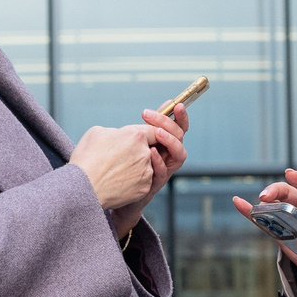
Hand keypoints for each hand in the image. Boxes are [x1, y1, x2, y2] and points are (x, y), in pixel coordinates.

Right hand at [71, 123, 163, 212]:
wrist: (83, 188)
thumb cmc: (86, 159)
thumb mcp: (96, 132)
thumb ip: (116, 131)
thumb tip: (121, 135)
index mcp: (135, 136)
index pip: (153, 130)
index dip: (146, 134)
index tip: (139, 138)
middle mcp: (145, 153)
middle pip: (148, 149)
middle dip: (137, 151)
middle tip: (119, 157)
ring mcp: (146, 172)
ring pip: (146, 165)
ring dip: (136, 166)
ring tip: (116, 171)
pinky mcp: (145, 188)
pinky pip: (143, 181)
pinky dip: (134, 181)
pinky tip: (118, 182)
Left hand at [105, 104, 189, 239]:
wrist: (115, 192)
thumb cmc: (126, 163)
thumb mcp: (136, 141)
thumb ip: (147, 127)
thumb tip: (156, 108)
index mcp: (165, 143)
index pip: (180, 127)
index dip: (181, 116)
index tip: (177, 104)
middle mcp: (169, 156)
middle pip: (181, 137)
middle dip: (170, 124)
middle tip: (152, 116)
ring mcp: (164, 170)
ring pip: (180, 155)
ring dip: (170, 142)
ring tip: (158, 133)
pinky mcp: (155, 184)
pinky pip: (163, 173)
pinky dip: (158, 162)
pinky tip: (150, 152)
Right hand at [231, 170, 296, 271]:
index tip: (289, 173)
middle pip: (288, 193)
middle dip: (276, 191)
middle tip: (266, 196)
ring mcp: (290, 218)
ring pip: (274, 204)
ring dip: (263, 202)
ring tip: (254, 202)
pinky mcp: (280, 231)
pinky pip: (263, 220)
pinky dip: (250, 212)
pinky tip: (238, 202)